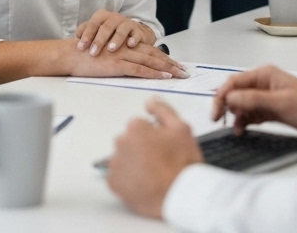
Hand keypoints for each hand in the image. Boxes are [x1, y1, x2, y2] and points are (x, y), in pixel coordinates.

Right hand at [68, 39, 186, 79]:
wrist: (71, 54)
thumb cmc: (85, 57)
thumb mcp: (106, 56)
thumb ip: (119, 59)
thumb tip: (132, 69)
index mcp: (125, 45)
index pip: (150, 51)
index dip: (165, 58)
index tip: (177, 65)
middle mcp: (126, 48)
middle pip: (154, 55)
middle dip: (171, 64)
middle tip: (185, 71)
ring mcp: (122, 55)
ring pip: (150, 61)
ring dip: (168, 68)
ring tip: (180, 74)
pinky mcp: (117, 64)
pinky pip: (139, 69)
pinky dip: (153, 72)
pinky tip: (164, 76)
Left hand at [76, 10, 156, 55]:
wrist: (132, 31)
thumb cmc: (110, 32)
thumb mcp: (98, 30)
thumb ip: (86, 32)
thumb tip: (75, 38)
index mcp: (102, 16)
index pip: (92, 24)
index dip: (86, 35)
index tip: (80, 48)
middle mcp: (114, 17)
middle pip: (106, 27)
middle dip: (99, 40)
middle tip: (93, 52)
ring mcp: (127, 23)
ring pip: (121, 29)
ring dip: (116, 39)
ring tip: (111, 49)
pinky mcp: (138, 31)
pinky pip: (136, 33)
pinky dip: (134, 39)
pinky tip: (130, 45)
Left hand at [107, 100, 202, 218]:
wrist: (180, 195)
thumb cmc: (182, 163)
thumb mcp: (181, 129)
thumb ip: (163, 110)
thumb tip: (150, 101)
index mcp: (136, 127)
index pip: (139, 126)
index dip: (153, 137)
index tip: (162, 148)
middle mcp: (122, 142)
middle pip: (129, 141)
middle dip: (140, 148)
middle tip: (158, 162)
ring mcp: (116, 163)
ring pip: (122, 158)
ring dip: (132, 163)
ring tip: (151, 175)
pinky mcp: (113, 183)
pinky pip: (117, 176)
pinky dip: (126, 179)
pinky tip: (142, 183)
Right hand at [211, 64, 296, 133]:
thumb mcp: (281, 103)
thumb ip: (254, 98)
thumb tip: (231, 96)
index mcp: (266, 74)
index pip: (235, 81)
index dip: (222, 95)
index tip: (215, 110)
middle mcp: (265, 83)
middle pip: (237, 92)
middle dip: (227, 105)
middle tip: (218, 120)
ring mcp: (268, 97)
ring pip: (243, 104)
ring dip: (236, 115)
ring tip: (235, 129)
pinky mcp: (272, 110)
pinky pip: (253, 114)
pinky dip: (246, 121)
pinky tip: (242, 129)